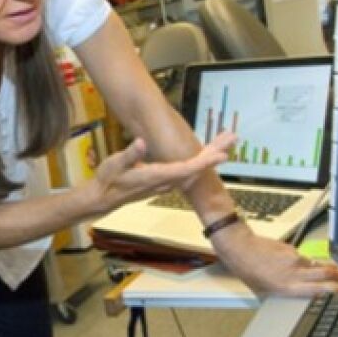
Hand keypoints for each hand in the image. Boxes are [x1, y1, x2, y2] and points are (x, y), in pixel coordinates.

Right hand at [86, 133, 236, 215]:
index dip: (205, 162)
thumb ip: (130, 155)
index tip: (222, 155)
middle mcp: (166, 181)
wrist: (104, 197)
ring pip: (195, 169)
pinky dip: (201, 159)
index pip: (187, 169)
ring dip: (210, 154)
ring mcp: (167, 182)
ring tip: (226, 139)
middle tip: (233, 139)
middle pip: (197, 168)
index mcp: (158, 176)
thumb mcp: (115, 164)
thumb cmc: (108, 179)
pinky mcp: (166, 180)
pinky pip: (189, 169)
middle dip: (215, 154)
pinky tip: (209, 150)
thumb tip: (141, 143)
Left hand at [212, 223, 337, 296]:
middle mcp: (294, 274)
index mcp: (288, 288)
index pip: (320, 291)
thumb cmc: (250, 272)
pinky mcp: (294, 250)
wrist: (241, 248)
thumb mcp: (266, 292)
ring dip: (333, 270)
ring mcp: (296, 260)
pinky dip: (310, 264)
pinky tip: (304, 266)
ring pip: (320, 266)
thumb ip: (286, 296)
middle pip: (328, 275)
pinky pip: (308, 259)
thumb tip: (300, 300)